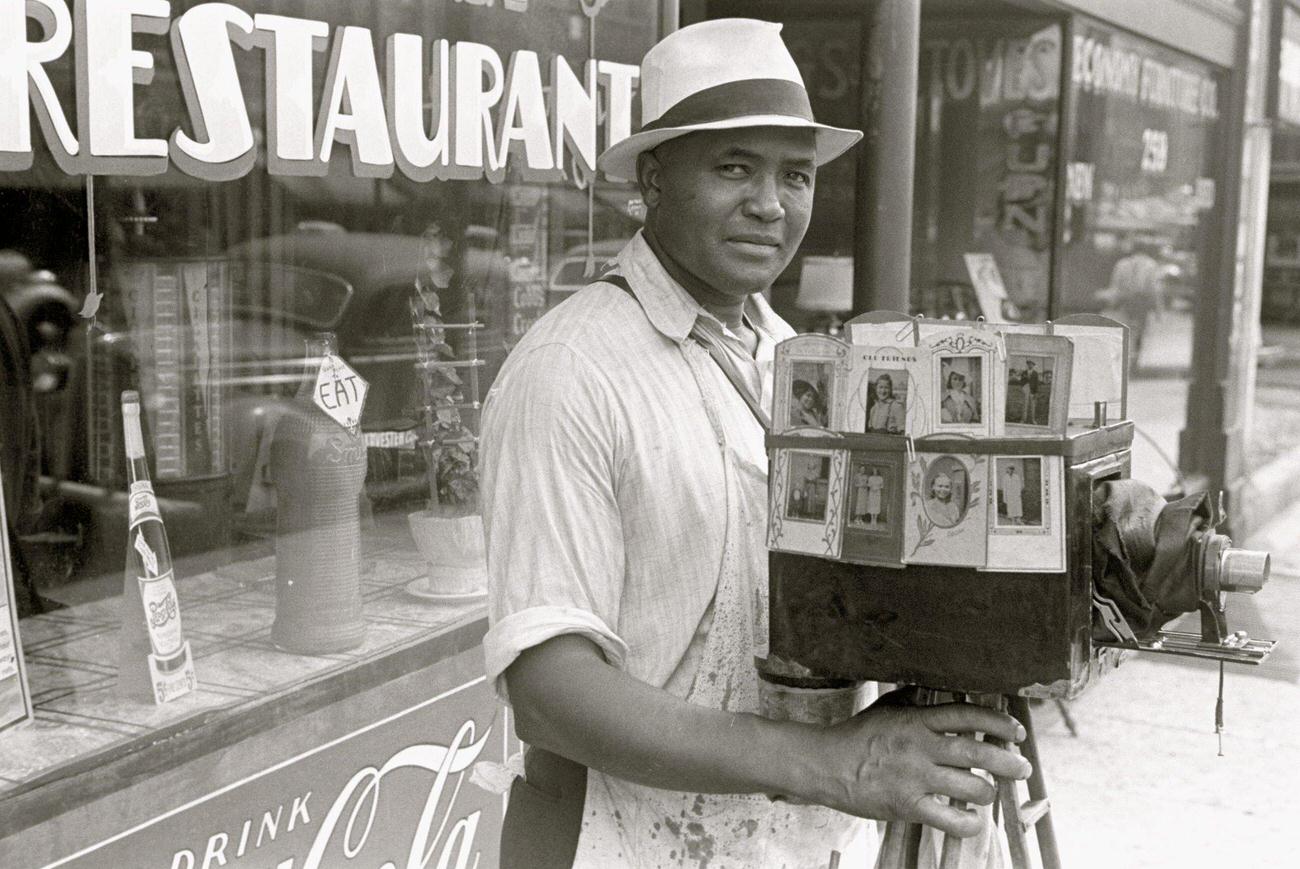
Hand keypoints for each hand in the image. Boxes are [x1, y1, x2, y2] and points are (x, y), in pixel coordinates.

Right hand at [809, 689, 1030, 836]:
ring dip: (989, 791)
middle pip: (976, 751)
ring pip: (969, 786)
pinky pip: (949, 819)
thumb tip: (936, 685)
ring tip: (992, 792)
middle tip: (1023, 767)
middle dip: (1008, 761)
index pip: (967, 716)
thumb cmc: (857, 735)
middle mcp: (920, 747)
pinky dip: (969, 823)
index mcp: (917, 721)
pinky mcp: (907, 805)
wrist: (826, 764)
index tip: (1016, 731)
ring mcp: (914, 778)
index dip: (998, 723)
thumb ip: (915, 698)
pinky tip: (974, 820)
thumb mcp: (887, 707)